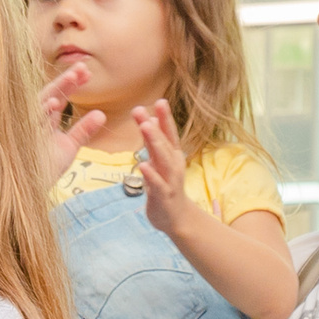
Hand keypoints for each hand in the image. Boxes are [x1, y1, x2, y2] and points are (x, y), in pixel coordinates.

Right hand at [38, 62, 107, 184]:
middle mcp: (35, 120)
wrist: (27, 190)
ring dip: (57, 89)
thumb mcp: (68, 146)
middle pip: (51, 94)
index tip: (86, 71)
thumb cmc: (45, 168)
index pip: (59, 96)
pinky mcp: (22, 137)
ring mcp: (27, 127)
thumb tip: (101, 114)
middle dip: (66, 81)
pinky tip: (55, 102)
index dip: (71, 83)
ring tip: (74, 76)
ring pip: (41, 102)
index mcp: (44, 119)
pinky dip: (42, 112)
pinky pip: (32, 122)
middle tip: (83, 67)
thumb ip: (83, 130)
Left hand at [129, 103, 197, 235]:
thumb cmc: (165, 186)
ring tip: (144, 126)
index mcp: (173, 155)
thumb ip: (154, 142)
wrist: (176, 218)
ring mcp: (169, 180)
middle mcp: (173, 165)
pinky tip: (142, 164)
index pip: (169, 133)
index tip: (160, 100)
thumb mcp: (159, 162)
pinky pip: (156, 183)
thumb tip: (151, 119)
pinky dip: (150, 174)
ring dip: (154, 142)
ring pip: (162, 159)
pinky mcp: (163, 195)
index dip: (165, 118)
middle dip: (156, 126)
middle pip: (165, 143)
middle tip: (144, 109)